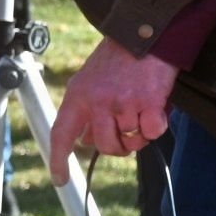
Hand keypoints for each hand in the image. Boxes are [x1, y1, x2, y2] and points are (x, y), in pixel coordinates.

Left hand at [54, 41, 181, 160]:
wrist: (145, 36)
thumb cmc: (117, 60)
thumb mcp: (90, 82)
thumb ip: (85, 111)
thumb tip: (82, 140)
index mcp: (78, 96)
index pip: (61, 133)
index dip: (58, 159)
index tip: (59, 179)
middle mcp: (97, 101)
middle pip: (104, 146)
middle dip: (118, 145)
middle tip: (127, 129)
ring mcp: (122, 103)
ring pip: (131, 141)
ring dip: (139, 134)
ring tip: (142, 111)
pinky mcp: (148, 103)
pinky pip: (153, 133)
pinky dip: (157, 126)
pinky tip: (157, 108)